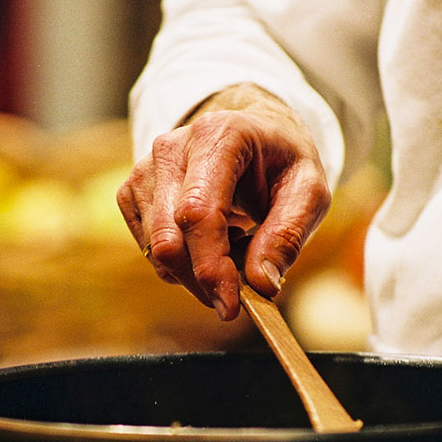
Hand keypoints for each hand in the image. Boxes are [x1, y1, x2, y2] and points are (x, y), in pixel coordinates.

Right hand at [116, 84, 330, 319]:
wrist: (254, 136)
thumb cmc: (282, 163)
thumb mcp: (309, 191)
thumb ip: (288, 235)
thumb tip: (261, 284)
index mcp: (217, 136)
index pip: (198, 212)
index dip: (211, 266)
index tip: (231, 306)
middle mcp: (171, 148)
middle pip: (169, 238)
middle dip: (203, 281)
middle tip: (239, 296)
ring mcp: (145, 169)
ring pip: (156, 250)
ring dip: (196, 271)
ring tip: (236, 246)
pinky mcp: (132, 192)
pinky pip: (150, 250)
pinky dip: (181, 263)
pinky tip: (211, 242)